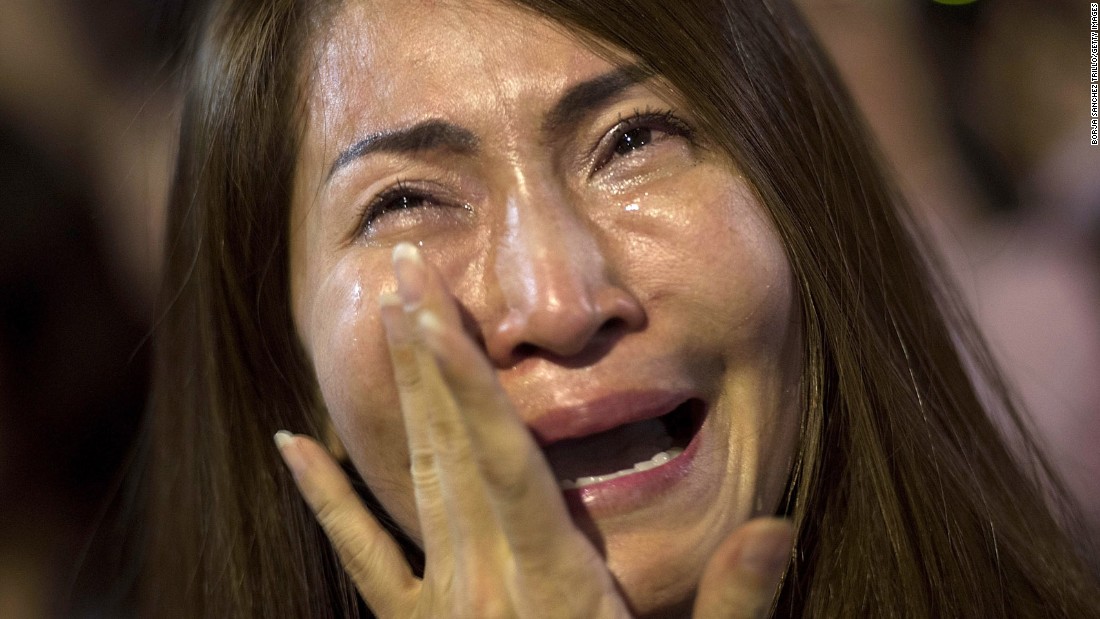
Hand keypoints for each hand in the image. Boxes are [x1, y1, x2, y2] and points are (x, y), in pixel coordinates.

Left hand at [275, 243, 792, 617]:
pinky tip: (292, 447)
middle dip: (428, 354)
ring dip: (401, 398)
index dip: (467, 377)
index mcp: (551, 585)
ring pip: (415, 483)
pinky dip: (328, 501)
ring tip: (382, 322)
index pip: (504, 457)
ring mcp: (440, 609)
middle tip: (403, 269)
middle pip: (452, 448)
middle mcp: (484, 583)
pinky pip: (364, 559)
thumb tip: (779, 526)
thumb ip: (733, 607)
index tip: (433, 305)